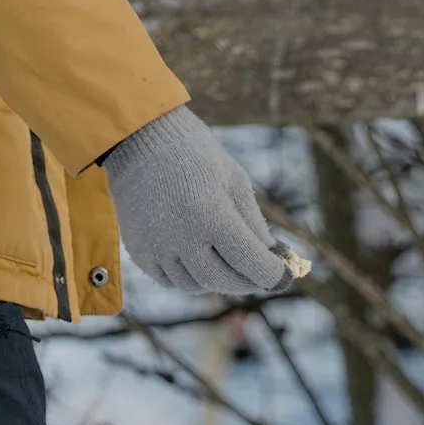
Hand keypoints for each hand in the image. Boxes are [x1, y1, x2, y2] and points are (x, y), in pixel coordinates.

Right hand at [103, 106, 290, 294]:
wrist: (139, 139)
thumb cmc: (195, 155)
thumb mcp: (235, 181)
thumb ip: (255, 224)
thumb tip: (273, 258)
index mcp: (212, 216)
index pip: (252, 264)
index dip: (273, 275)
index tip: (284, 276)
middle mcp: (182, 238)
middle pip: (225, 282)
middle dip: (248, 282)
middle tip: (259, 275)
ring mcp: (157, 248)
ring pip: (198, 285)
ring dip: (219, 280)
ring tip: (227, 263)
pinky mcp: (140, 252)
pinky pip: (171, 281)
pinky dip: (190, 277)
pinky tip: (198, 259)